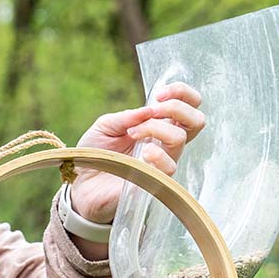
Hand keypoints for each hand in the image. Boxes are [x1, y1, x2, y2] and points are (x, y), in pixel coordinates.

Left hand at [70, 81, 204, 223]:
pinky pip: (169, 166)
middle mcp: (165, 144)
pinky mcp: (155, 182)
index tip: (160, 94)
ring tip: (132, 134)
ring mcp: (162, 163)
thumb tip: (149, 109)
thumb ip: (126, 116)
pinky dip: (156, 154)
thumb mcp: (105, 126)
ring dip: (155, 128)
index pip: (189, 106)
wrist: (81, 184)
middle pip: (197, 122)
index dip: (182, 94)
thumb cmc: (96, 154)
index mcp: (158, 126)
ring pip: (179, 139)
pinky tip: (141, 154)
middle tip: (152, 112)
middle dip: (176, 107)